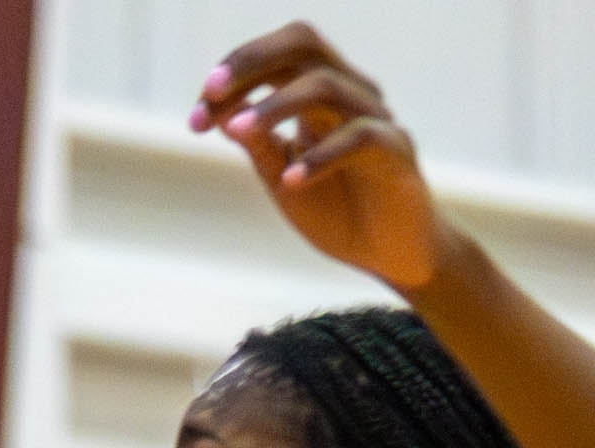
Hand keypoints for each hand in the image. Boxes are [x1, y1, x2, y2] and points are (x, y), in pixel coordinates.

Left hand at [193, 24, 445, 290]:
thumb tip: (222, 116)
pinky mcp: (397, 151)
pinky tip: (289, 181)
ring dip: (275, 106)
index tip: (197, 115)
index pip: (276, 57)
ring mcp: (375, 118)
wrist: (390, 255)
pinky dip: (319, 156)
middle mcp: (348, 95)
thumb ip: (258, 147)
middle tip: (212, 91)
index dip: (233, 74)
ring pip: (326, 86)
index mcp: (318, 96)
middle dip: (251, 60)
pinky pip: (358, 137)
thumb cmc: (337, 210)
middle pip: (304, 45)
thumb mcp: (282, 179)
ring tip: (237, 131)